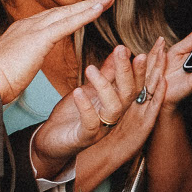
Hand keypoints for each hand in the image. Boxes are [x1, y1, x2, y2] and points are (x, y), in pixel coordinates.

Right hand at [0, 0, 114, 104]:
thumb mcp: (13, 66)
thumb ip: (23, 60)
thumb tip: (26, 63)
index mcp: (22, 31)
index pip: (52, 19)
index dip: (70, 13)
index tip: (86, 10)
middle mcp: (27, 25)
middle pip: (62, 11)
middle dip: (84, 4)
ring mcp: (32, 29)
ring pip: (67, 13)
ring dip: (90, 5)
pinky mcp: (39, 38)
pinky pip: (67, 24)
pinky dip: (84, 15)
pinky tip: (98, 10)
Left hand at [29, 42, 143, 177]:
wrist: (51, 141)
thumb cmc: (71, 116)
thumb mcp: (90, 89)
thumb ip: (107, 73)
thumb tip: (120, 51)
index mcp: (116, 104)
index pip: (134, 85)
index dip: (140, 70)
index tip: (140, 51)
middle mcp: (112, 116)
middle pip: (128, 94)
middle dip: (127, 71)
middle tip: (122, 50)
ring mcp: (101, 128)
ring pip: (113, 108)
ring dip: (104, 86)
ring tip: (90, 68)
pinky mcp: (84, 138)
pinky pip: (90, 123)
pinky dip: (85, 107)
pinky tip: (78, 91)